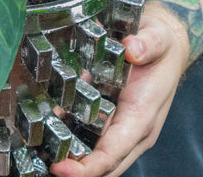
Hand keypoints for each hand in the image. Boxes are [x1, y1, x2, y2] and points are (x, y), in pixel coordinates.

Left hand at [50, 1, 189, 176]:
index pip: (115, 151)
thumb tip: (131, 48)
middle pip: (103, 164)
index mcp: (143, 115)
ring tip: (38, 149)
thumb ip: (147, 43)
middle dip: (74, 171)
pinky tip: (47, 126)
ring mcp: (121, 126)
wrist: (163, 47)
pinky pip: (89, 134)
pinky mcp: (111, 117)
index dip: (88, 167)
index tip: (61, 169)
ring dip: (69, 156)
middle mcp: (132, 129)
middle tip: (42, 166)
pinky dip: (69, 135)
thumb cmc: (162, 47)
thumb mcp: (157, 38)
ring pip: (94, 153)